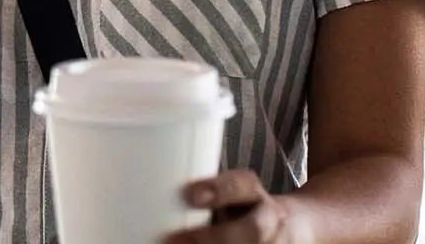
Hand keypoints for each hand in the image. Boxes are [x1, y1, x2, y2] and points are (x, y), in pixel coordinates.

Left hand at [163, 170, 308, 243]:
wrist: (298, 228)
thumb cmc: (242, 207)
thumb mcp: (230, 192)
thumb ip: (197, 192)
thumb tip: (127, 186)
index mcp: (254, 196)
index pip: (242, 186)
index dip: (219, 190)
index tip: (190, 194)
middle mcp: (267, 223)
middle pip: (251, 232)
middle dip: (214, 239)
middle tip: (171, 240)